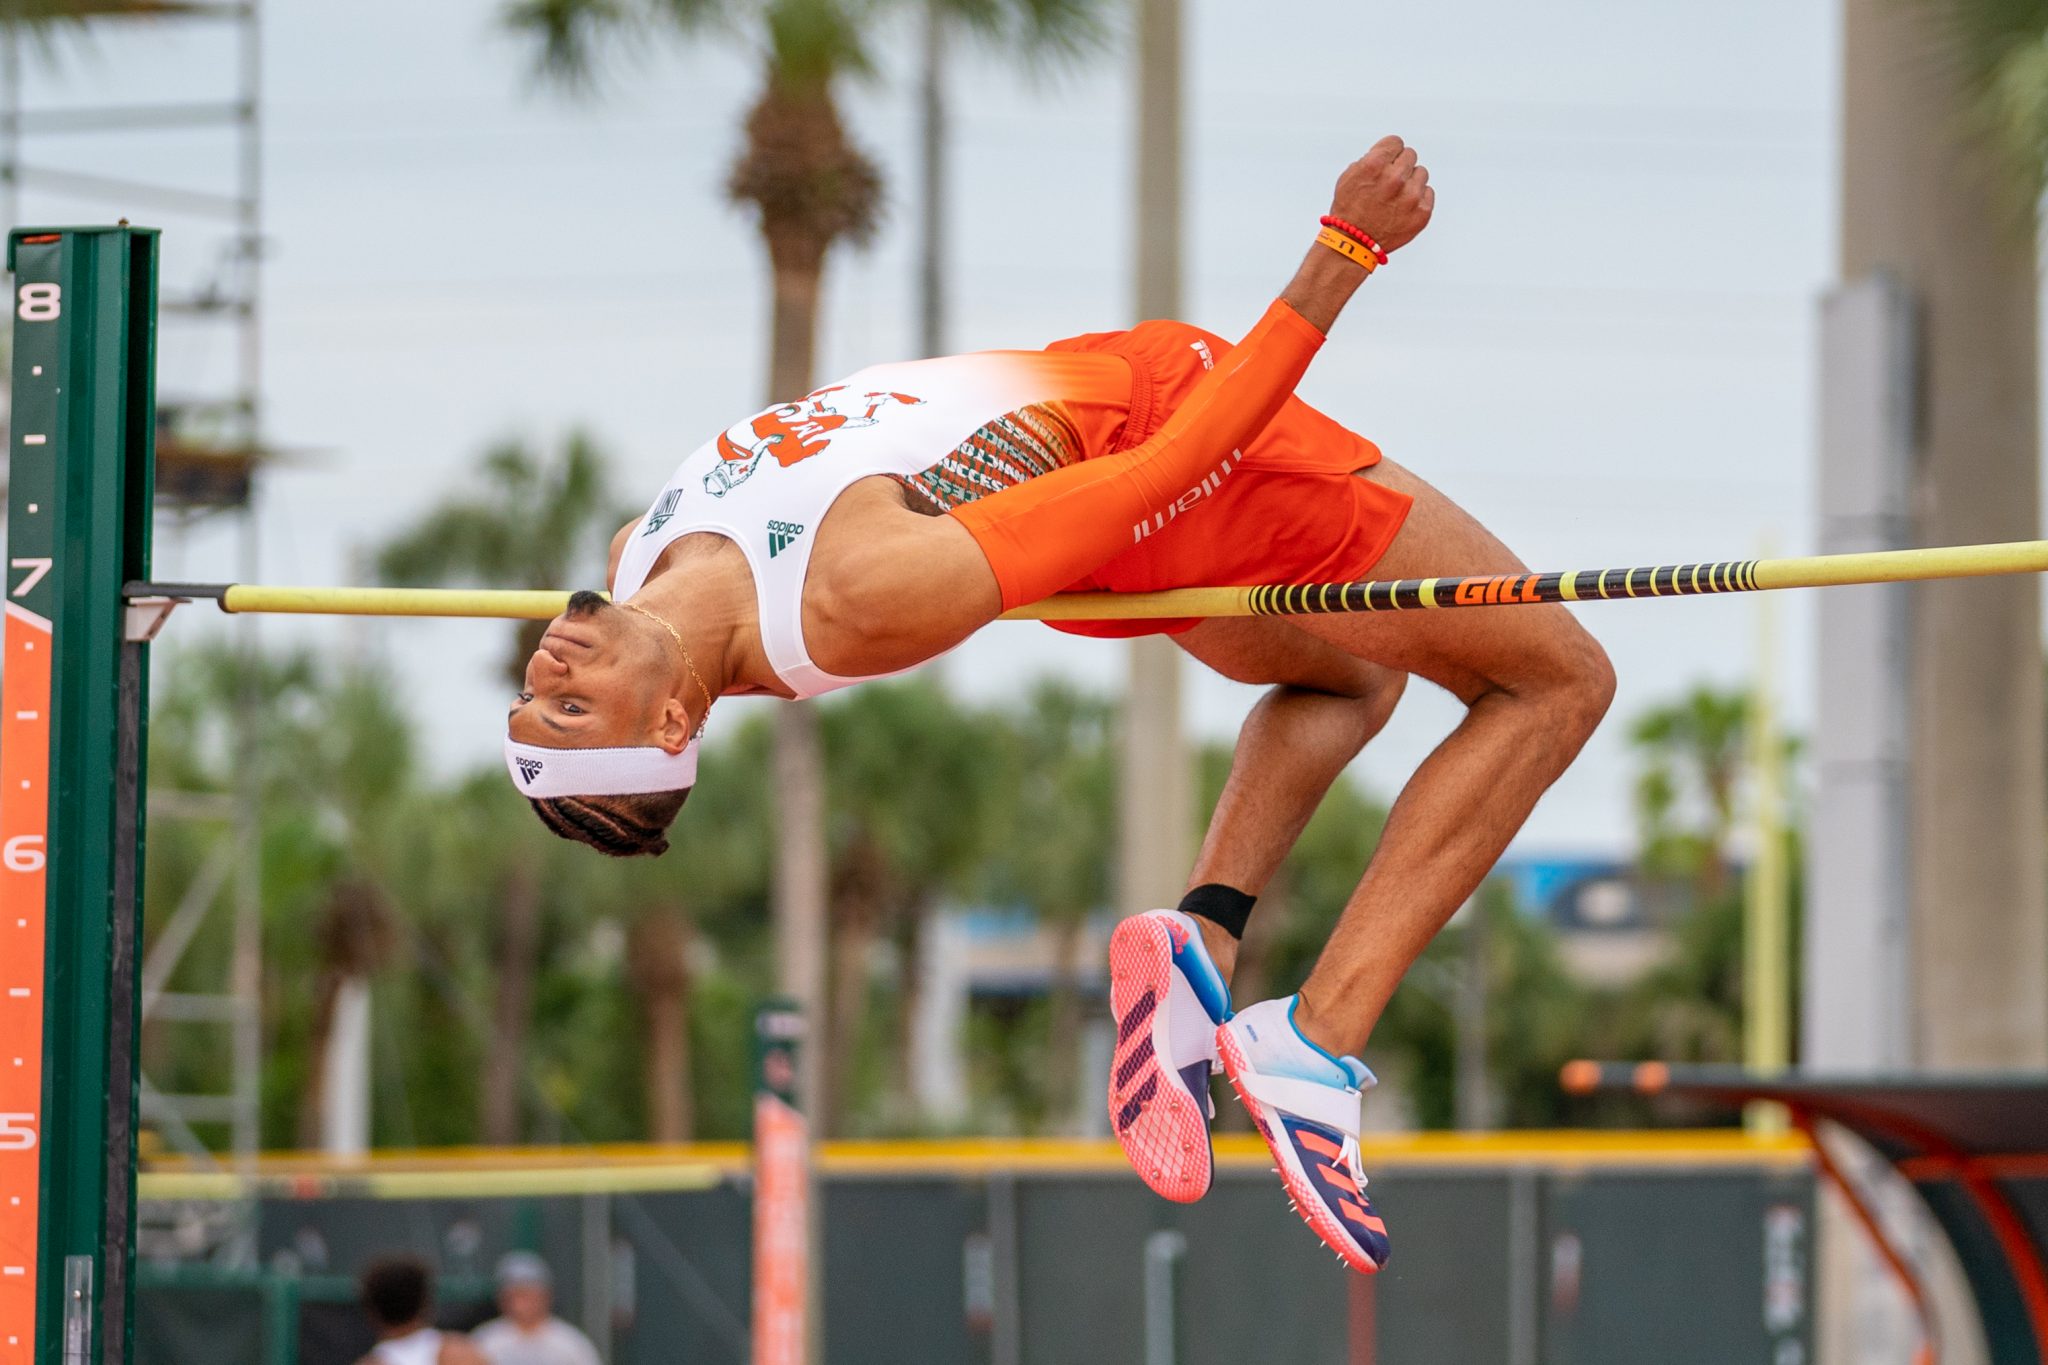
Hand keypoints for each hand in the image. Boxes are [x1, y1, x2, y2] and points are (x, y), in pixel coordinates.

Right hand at [1328, 136, 1432, 253]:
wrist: (1353, 244)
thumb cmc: (1350, 210)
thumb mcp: (1350, 176)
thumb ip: (1371, 158)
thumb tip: (1390, 153)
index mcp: (1375, 165)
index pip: (1396, 142)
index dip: (1389, 152)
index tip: (1386, 161)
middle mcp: (1395, 178)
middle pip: (1410, 155)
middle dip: (1400, 166)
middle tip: (1390, 181)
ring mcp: (1411, 196)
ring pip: (1421, 173)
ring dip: (1410, 181)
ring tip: (1396, 196)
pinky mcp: (1422, 212)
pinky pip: (1428, 192)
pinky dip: (1418, 198)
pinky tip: (1403, 207)